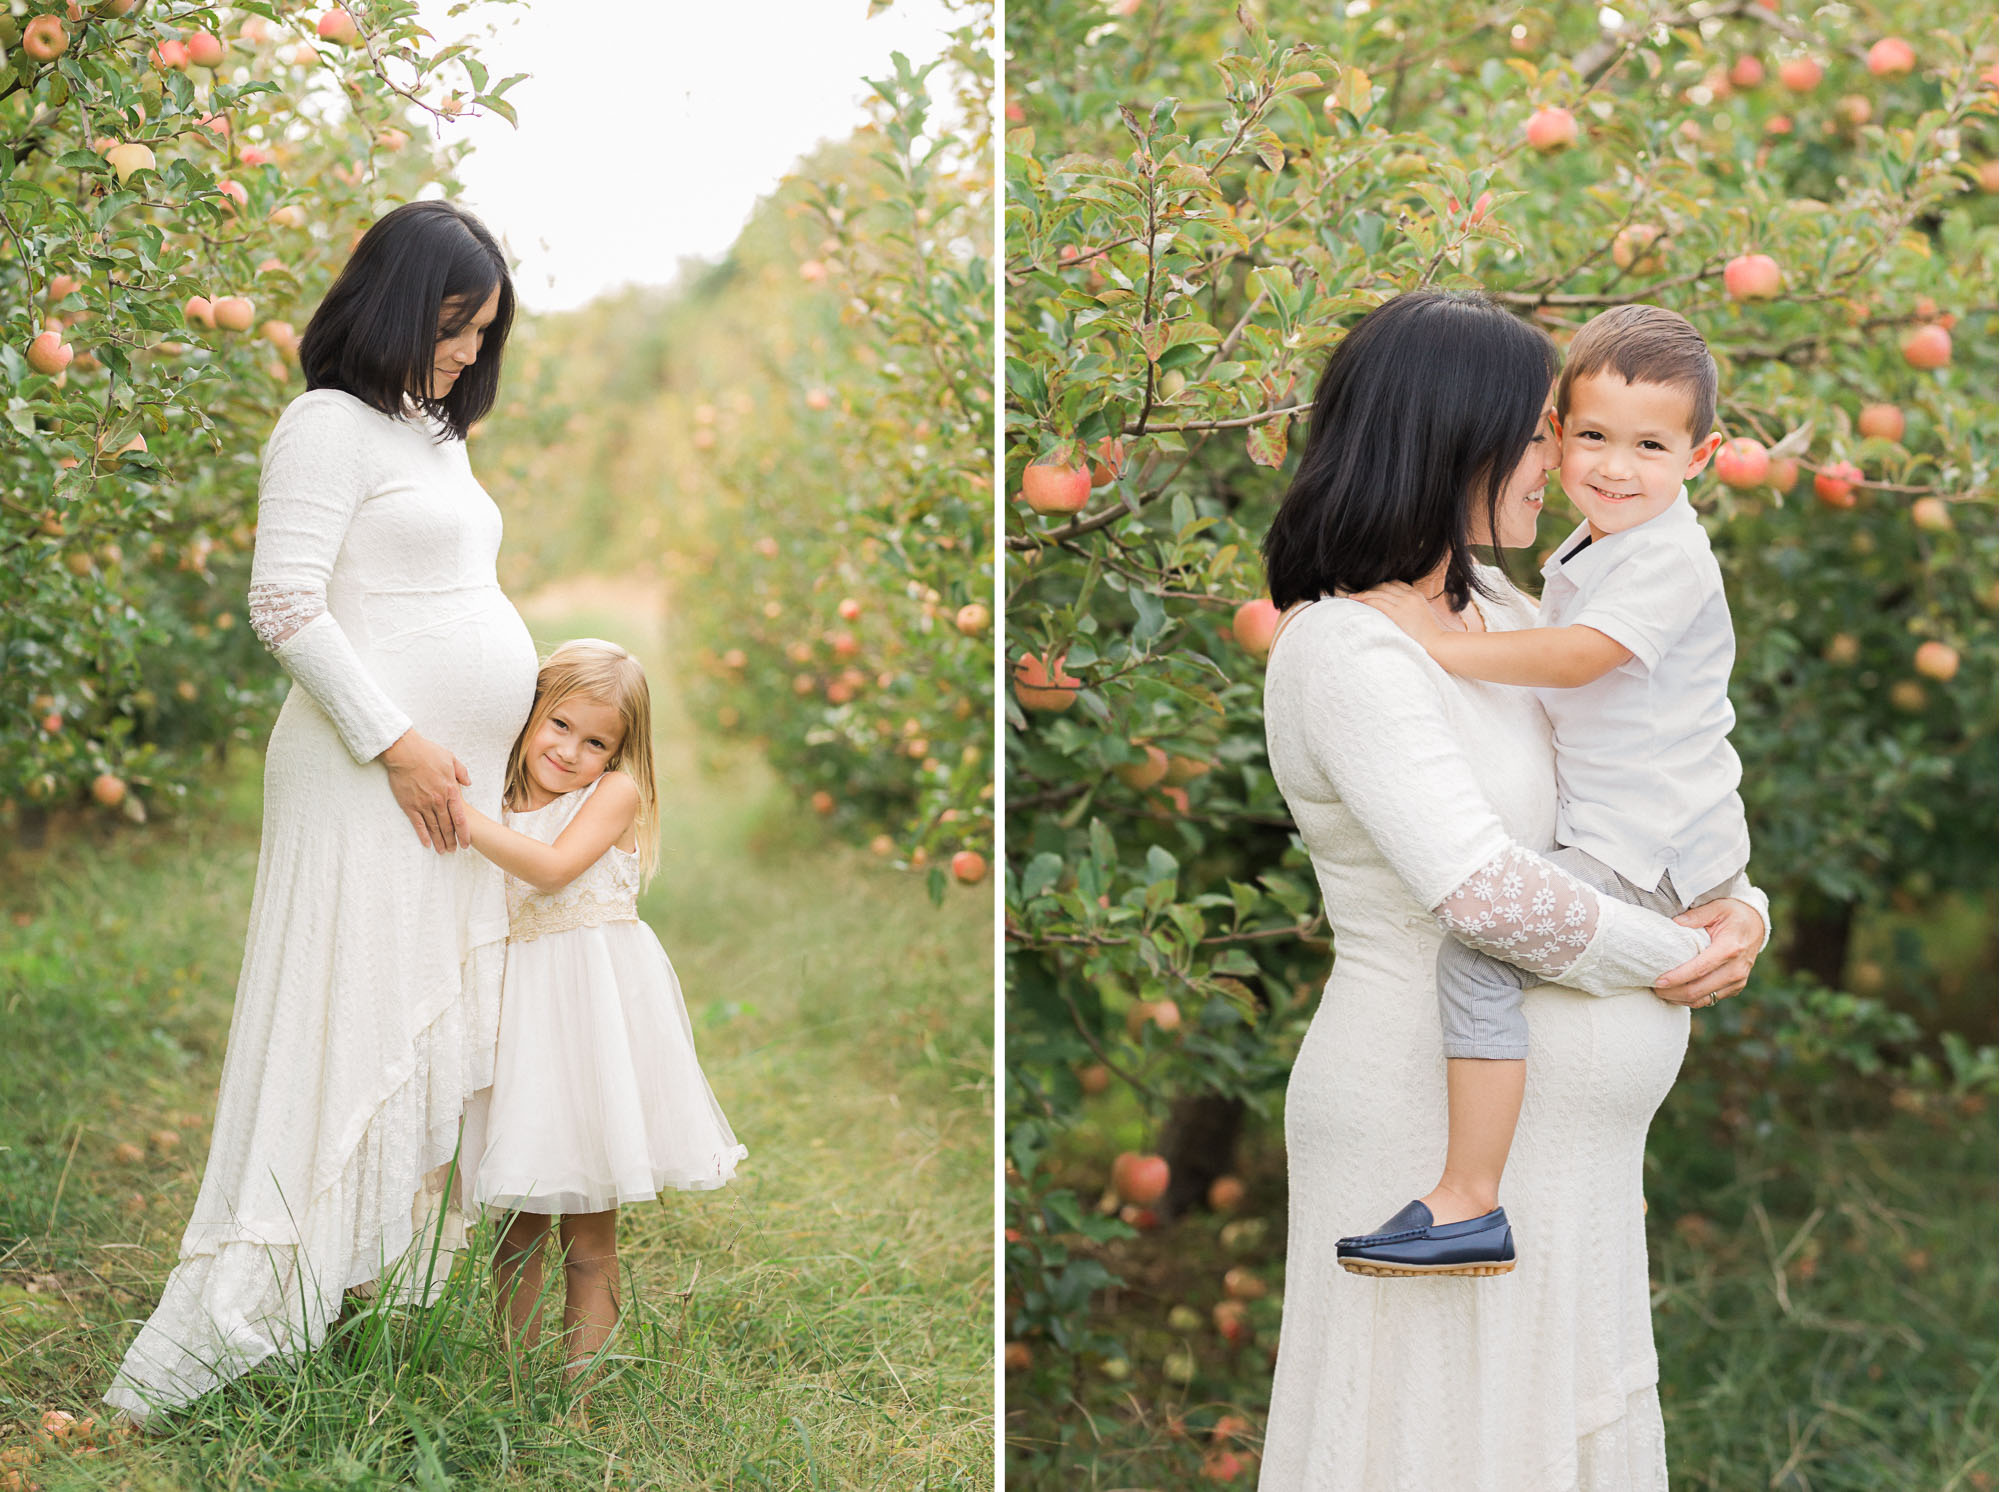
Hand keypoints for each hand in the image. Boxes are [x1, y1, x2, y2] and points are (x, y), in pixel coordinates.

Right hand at [379, 729, 471, 852]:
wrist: (405, 752)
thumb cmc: (428, 753)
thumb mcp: (451, 759)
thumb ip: (462, 772)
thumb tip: (468, 784)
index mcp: (450, 790)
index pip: (460, 817)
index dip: (464, 833)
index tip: (466, 843)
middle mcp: (438, 800)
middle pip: (447, 826)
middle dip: (452, 840)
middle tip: (454, 851)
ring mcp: (423, 804)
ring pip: (434, 827)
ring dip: (439, 841)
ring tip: (443, 851)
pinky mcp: (409, 805)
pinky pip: (418, 824)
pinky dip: (423, 835)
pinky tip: (427, 843)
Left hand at [1348, 580, 1444, 640]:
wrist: (1437, 644)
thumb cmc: (1429, 636)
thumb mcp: (1421, 616)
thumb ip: (1410, 610)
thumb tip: (1398, 613)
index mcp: (1417, 595)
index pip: (1395, 584)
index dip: (1381, 587)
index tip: (1371, 592)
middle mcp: (1410, 595)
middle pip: (1385, 585)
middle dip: (1371, 589)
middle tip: (1359, 595)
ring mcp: (1404, 602)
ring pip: (1379, 591)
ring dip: (1364, 594)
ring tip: (1353, 597)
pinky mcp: (1398, 611)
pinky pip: (1377, 601)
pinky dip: (1365, 599)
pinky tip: (1356, 601)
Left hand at [1653, 897, 1762, 1007]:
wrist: (1757, 925)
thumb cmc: (1734, 914)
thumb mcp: (1717, 908)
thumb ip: (1696, 916)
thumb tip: (1674, 923)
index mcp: (1729, 949)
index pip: (1699, 969)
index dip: (1677, 978)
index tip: (1658, 980)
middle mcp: (1736, 969)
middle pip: (1699, 990)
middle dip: (1673, 992)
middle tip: (1653, 988)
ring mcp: (1738, 981)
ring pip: (1704, 1000)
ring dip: (1679, 999)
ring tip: (1660, 992)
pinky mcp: (1736, 987)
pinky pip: (1711, 1000)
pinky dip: (1691, 1000)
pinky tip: (1675, 993)